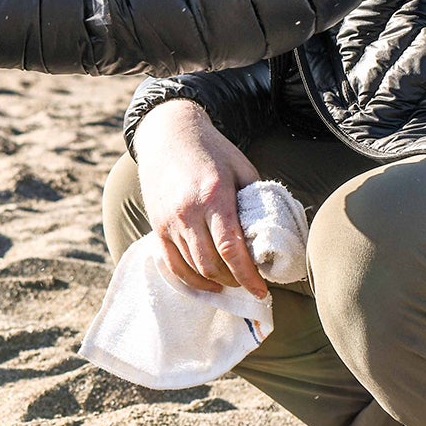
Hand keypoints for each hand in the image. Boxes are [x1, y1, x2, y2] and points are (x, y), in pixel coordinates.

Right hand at [131, 98, 267, 297]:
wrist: (168, 134)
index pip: (231, 248)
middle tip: (248, 282)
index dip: (248, 276)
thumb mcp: (241, 168)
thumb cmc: (211, 150)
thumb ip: (254, 201)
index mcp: (214, 196)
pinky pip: (172, 264)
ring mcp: (169, 221)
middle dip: (233, 281)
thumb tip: (268, 234)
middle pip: (211, 265)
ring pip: (192, 268)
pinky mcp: (157, 226)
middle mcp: (188, 212)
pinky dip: (190, 279)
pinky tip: (206, 283)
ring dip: (214, 282)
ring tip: (230, 281)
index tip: (262, 291)